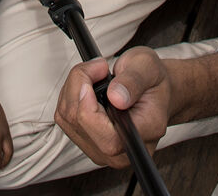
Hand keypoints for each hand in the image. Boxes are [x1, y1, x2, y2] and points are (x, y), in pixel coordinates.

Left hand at [53, 49, 169, 169]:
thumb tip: (116, 98)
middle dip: (79, 87)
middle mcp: (122, 151)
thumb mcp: (148, 68)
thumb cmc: (153, 82)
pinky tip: (87, 86)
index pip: (109, 140)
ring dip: (73, 88)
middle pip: (81, 125)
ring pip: (68, 119)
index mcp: (144, 135)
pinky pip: (64, 118)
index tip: (89, 84)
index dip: (90, 112)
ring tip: (96, 73)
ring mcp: (102, 150)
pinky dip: (70, 95)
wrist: (152, 91)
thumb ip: (133, 82)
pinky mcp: (87, 142)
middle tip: (98, 66)